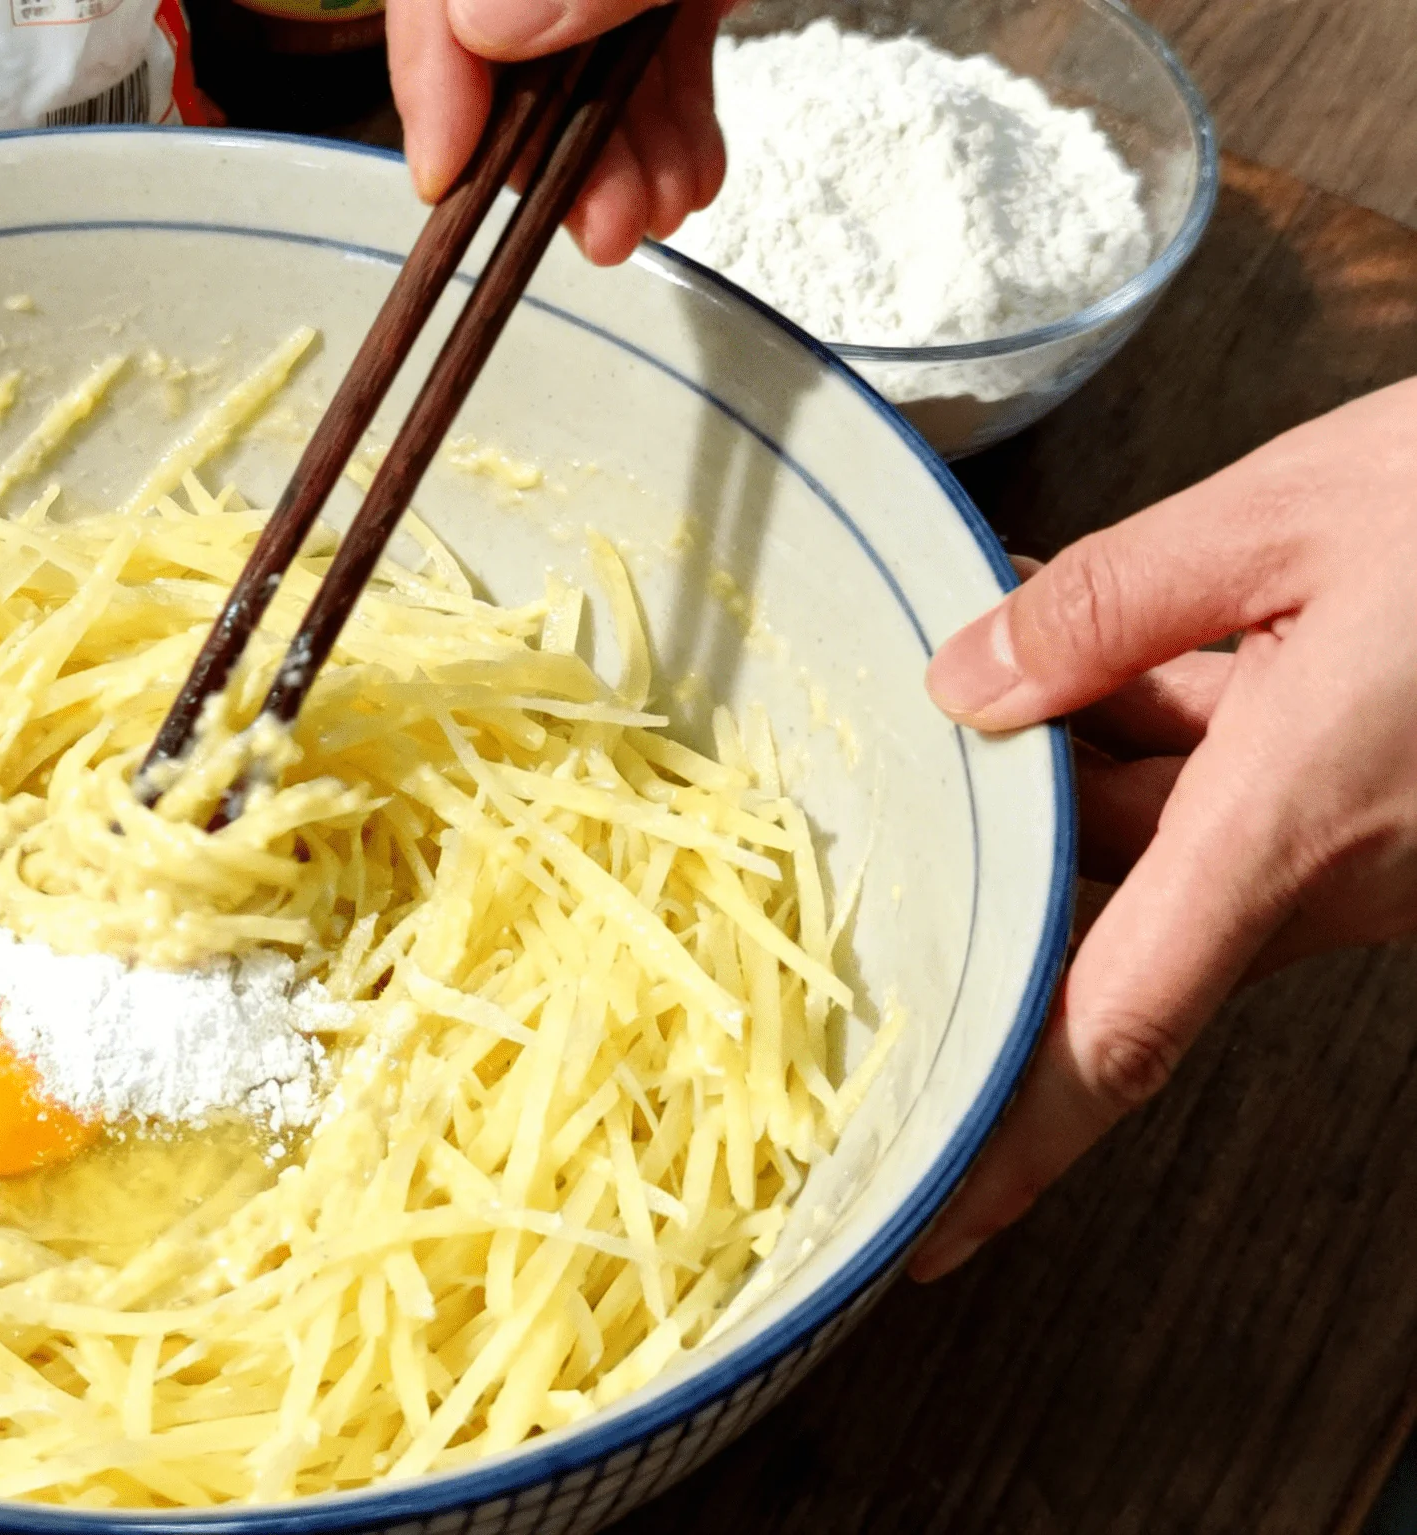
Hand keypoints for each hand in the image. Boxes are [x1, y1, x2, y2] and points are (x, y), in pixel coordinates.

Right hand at [385, 0, 736, 265]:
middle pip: (509, 48)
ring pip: (588, 62)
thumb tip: (481, 26)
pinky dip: (669, 116)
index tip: (443, 182)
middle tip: (602, 231)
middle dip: (553, 150)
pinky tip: (690, 175)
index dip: (430, 88)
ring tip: (661, 214)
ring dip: (621, 153)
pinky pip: (657, 50)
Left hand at [908, 377, 1416, 1281]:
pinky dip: (1164, 716)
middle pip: (1110, 910)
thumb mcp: (1289, 515)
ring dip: (1086, 749)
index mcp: (1285, 834)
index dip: (1009, 1145)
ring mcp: (1374, 853)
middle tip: (911, 751)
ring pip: (1166, 836)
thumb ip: (1107, 607)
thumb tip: (966, 683)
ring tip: (1014, 626)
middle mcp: (1332, 877)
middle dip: (1009, 833)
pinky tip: (1115, 630)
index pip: (1110, 1034)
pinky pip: (1237, 793)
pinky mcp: (1397, 811)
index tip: (928, 1230)